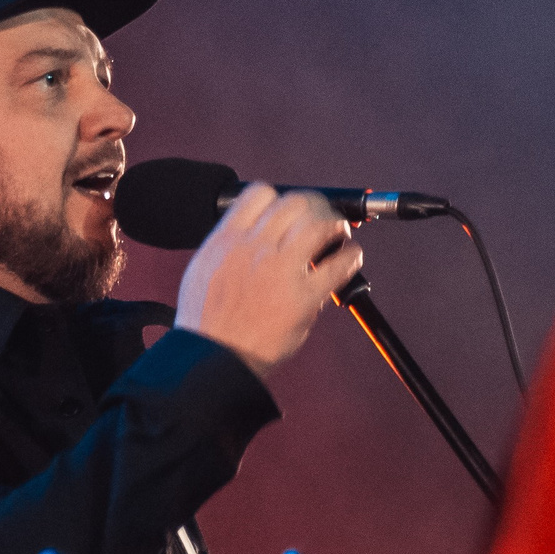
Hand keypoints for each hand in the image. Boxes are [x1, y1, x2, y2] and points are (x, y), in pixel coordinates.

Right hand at [176, 184, 363, 379]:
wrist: (211, 359)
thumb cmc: (206, 323)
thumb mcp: (203, 271)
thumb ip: (228, 247)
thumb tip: (252, 233)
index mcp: (227, 240)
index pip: (260, 194)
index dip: (280, 199)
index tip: (290, 212)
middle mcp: (254, 248)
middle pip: (295, 203)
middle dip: (314, 207)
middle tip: (322, 219)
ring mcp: (279, 271)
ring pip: (319, 223)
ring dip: (335, 225)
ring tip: (339, 235)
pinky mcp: (302, 298)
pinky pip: (338, 265)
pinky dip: (351, 256)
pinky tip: (350, 259)